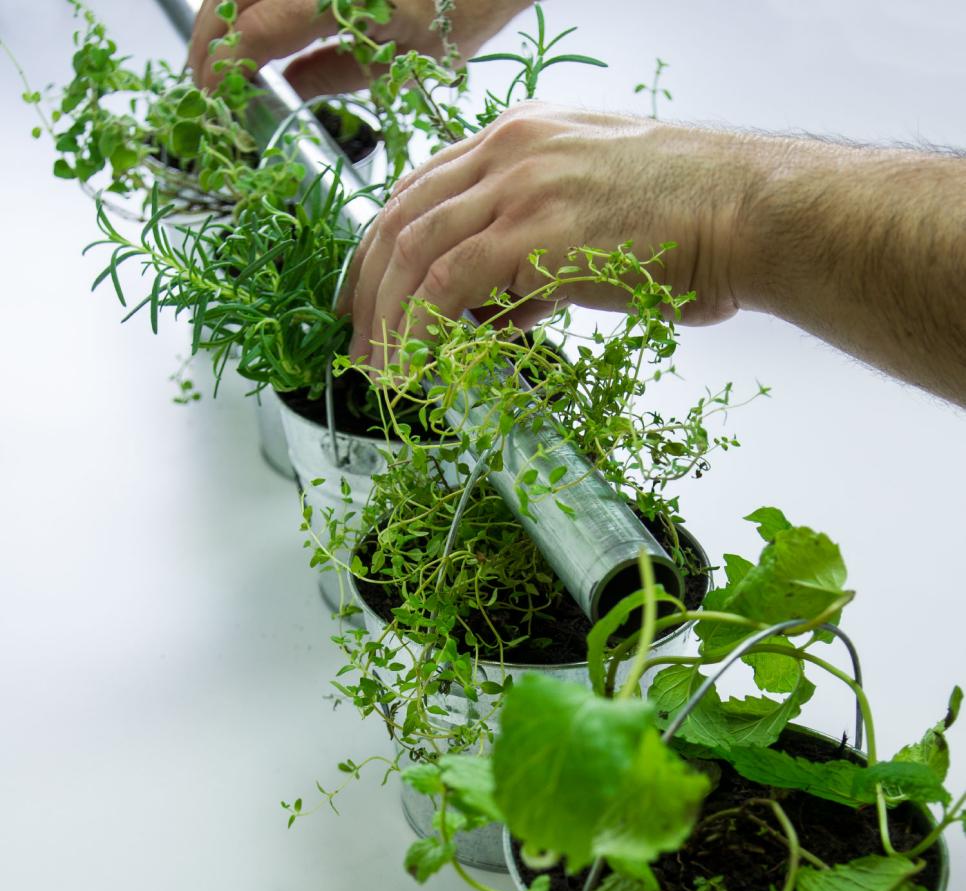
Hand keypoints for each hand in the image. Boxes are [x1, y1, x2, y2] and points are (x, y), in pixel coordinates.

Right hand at [189, 0, 530, 96]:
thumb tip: (283, 90)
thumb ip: (335, 74)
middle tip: (205, 77)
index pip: (255, 30)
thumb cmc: (466, 4)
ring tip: (221, 50)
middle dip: (208, 37)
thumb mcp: (405, 60)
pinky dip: (249, 1)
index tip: (212, 96)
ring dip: (220, 11)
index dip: (223, 66)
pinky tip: (251, 24)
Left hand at [344, 102, 764, 365]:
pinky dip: (417, 329)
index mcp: (520, 136)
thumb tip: (494, 314)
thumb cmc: (689, 224)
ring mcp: (519, 183)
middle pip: (401, 215)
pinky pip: (445, 283)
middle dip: (367, 288)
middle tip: (360, 346)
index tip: (368, 300)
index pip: (421, 189)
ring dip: (385, 318)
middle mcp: (508, 147)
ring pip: (411, 249)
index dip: (381, 250)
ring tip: (382, 371)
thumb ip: (533, 262)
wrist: (747, 213)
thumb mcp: (592, 226)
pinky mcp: (533, 230)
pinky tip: (414, 366)